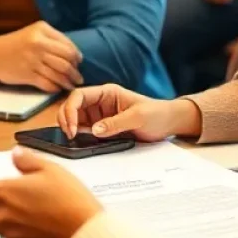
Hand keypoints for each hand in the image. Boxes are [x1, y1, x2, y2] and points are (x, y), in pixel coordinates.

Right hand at [0, 23, 83, 91]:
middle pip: (66, 61)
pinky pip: (48, 84)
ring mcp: (33, 60)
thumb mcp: (33, 32)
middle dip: (75, 71)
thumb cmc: (15, 43)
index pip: (68, 46)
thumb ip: (52, 39)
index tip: (78, 62)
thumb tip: (74, 55)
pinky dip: (56, 87)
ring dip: (68, 81)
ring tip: (71, 85)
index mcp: (42, 30)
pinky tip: (58, 88)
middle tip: (78, 77)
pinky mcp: (27, 75)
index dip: (76, 56)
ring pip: (59, 74)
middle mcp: (38, 43)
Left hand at [0, 147, 100, 237]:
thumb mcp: (50, 169)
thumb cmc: (68, 197)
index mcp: (1, 194)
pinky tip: (39, 231)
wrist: (86, 233)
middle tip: (4, 205)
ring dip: (4, 226)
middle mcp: (0, 219)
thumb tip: (15, 153)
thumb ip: (26, 161)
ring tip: (27, 217)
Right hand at [58, 84, 201, 141]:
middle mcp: (99, 103)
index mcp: (106, 92)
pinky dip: (80, 137)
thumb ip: (116, 123)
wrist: (170, 124)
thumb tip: (94, 131)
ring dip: (71, 129)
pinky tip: (80, 144)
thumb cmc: (156, 114)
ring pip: (76, 120)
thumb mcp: (138, 117)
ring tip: (74, 142)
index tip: (72, 128)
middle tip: (70, 137)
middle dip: (67, 120)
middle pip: (72, 107)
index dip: (70, 110)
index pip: (79, 96)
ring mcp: (99, 116)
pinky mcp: (103, 128)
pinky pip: (85, 131)